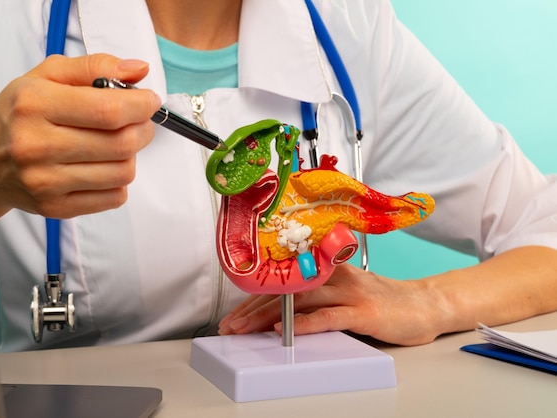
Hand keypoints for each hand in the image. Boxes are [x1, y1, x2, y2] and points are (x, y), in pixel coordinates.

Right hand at [0, 53, 160, 227]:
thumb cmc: (17, 115)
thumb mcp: (46, 76)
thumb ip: (94, 67)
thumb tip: (138, 70)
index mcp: (35, 105)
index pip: (108, 110)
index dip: (141, 105)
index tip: (148, 101)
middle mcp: (37, 146)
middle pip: (121, 143)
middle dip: (142, 129)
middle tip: (138, 122)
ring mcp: (46, 181)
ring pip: (123, 173)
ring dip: (131, 156)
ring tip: (117, 144)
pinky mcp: (55, 207)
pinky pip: (113, 198)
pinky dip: (119, 181)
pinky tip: (103, 167)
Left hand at [218, 262, 447, 345]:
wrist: (425, 305)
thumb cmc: (384, 302)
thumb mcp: (346, 294)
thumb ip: (318, 299)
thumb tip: (282, 316)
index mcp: (328, 270)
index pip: (285, 282)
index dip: (256, 298)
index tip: (234, 314)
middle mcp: (335, 276)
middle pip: (286, 289)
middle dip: (253, 309)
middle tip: (230, 325)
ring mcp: (350, 293)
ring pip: (300, 301)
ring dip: (269, 316)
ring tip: (245, 329)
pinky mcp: (364, 312)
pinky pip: (329, 317)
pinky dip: (305, 324)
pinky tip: (285, 331)